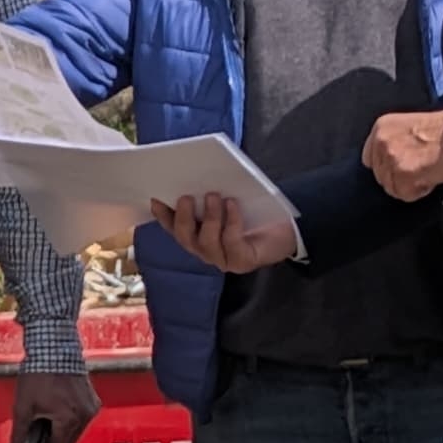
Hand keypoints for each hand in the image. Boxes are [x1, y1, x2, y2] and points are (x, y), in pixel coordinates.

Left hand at [13, 367, 99, 442]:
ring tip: (44, 441)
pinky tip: (55, 425)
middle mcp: (85, 416)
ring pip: (75, 434)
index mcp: (69, 420)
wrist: (53, 347)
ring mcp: (91, 408)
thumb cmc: (37, 374)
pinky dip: (68, 426)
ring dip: (61, 438)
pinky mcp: (93, 401)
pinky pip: (80, 421)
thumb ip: (19, 434)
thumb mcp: (23, 406)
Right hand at [147, 192, 303, 274]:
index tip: (156, 199)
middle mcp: (206, 251)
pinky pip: (231, 242)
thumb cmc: (253, 214)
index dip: (163, 216)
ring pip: (206, 242)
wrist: (286, 231)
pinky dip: (231, 221)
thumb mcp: (227, 202)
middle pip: (185, 238)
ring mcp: (222, 259)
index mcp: (198, 236)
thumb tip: (194, 180)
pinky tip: (234, 205)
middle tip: (186, 196)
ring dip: (209, 217)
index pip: (174, 228)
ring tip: (213, 196)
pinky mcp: (241, 262)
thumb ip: (209, 197)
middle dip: (183, 217)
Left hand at [364, 109, 442, 201]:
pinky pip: (405, 194)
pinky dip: (419, 191)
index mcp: (381, 127)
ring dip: (410, 185)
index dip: (385, 167)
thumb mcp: (411, 126)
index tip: (398, 169)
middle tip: (419, 170)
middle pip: (381, 175)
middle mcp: (381, 142)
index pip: (369, 158)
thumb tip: (392, 160)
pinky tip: (430, 178)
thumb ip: (395, 141)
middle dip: (399, 177)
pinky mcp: (403, 175)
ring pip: (391, 187)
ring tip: (427, 172)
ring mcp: (391, 159)